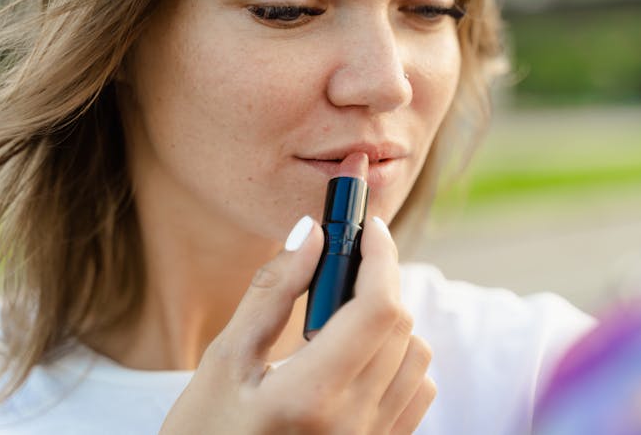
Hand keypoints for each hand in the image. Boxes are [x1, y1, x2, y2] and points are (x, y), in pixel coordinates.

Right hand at [160, 216, 435, 434]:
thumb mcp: (224, 362)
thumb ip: (272, 292)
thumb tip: (310, 233)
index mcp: (312, 397)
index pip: (378, 308)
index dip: (380, 254)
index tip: (366, 224)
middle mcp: (355, 425)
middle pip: (401, 325)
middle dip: (378, 278)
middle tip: (344, 261)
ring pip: (416, 356)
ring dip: (389, 320)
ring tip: (340, 319)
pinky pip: (415, 392)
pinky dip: (398, 359)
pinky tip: (356, 359)